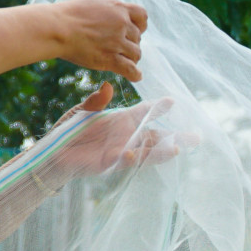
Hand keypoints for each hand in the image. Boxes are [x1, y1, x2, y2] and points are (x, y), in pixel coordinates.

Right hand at [46, 0, 146, 80]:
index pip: (142, 16)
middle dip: (130, 43)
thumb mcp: (93, 3)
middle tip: (117, 48)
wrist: (57, 28)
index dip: (140, 25)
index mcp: (118, 8)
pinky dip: (135, 74)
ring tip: (121, 60)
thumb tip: (113, 13)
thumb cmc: (68, 15)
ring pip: (136, 54)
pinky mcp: (110, 59)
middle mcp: (121, 24)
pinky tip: (135, 76)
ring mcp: (117, 42)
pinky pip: (131, 69)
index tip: (132, 30)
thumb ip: (107, 9)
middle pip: (138, 37)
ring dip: (131, 58)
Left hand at [52, 83, 186, 174]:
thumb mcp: (82, 111)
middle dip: (176, 137)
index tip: (172, 101)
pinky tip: (133, 154)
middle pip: (156, 136)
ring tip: (177, 150)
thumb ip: (96, 101)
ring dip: (161, 152)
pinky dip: (129, 158)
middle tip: (196, 136)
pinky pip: (122, 162)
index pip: (146, 112)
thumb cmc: (70, 130)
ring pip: (146, 152)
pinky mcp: (109, 164)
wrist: (54, 151)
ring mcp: (120, 151)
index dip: (159, 107)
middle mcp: (127, 136)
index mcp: (123, 120)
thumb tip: (108, 86)